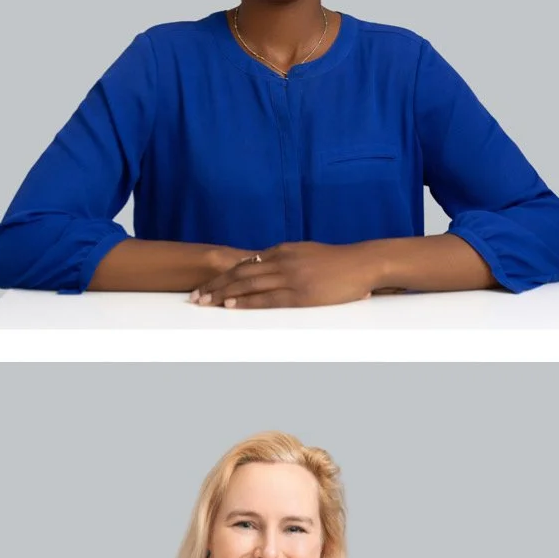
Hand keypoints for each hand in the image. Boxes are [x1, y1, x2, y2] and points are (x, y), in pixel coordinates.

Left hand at [188, 240, 381, 308]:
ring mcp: (290, 277)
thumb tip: (265, 266)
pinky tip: (232, 306)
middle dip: (214, 286)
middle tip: (195, 296)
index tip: (205, 285)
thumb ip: (284, 259)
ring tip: (205, 302)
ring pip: (248, 285)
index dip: (221, 275)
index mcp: (281, 252)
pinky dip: (247, 302)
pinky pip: (268, 298)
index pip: (242, 264)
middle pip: (238, 273)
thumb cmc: (337, 261)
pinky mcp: (302, 293)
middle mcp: (281, 262)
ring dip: (224, 294)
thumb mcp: (305, 253)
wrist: (364, 263)